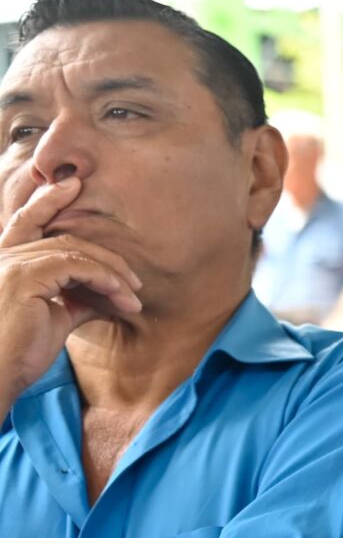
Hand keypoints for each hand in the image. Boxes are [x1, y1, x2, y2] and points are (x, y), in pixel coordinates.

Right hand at [0, 174, 142, 412]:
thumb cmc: (19, 353)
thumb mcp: (52, 320)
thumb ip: (74, 300)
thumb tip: (104, 297)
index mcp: (6, 263)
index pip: (27, 222)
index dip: (48, 200)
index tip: (74, 184)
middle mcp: (4, 258)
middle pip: (63, 239)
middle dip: (105, 254)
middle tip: (135, 279)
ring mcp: (12, 265)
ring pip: (74, 252)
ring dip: (112, 274)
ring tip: (134, 296)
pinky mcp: (25, 278)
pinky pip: (77, 267)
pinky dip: (106, 280)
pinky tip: (123, 299)